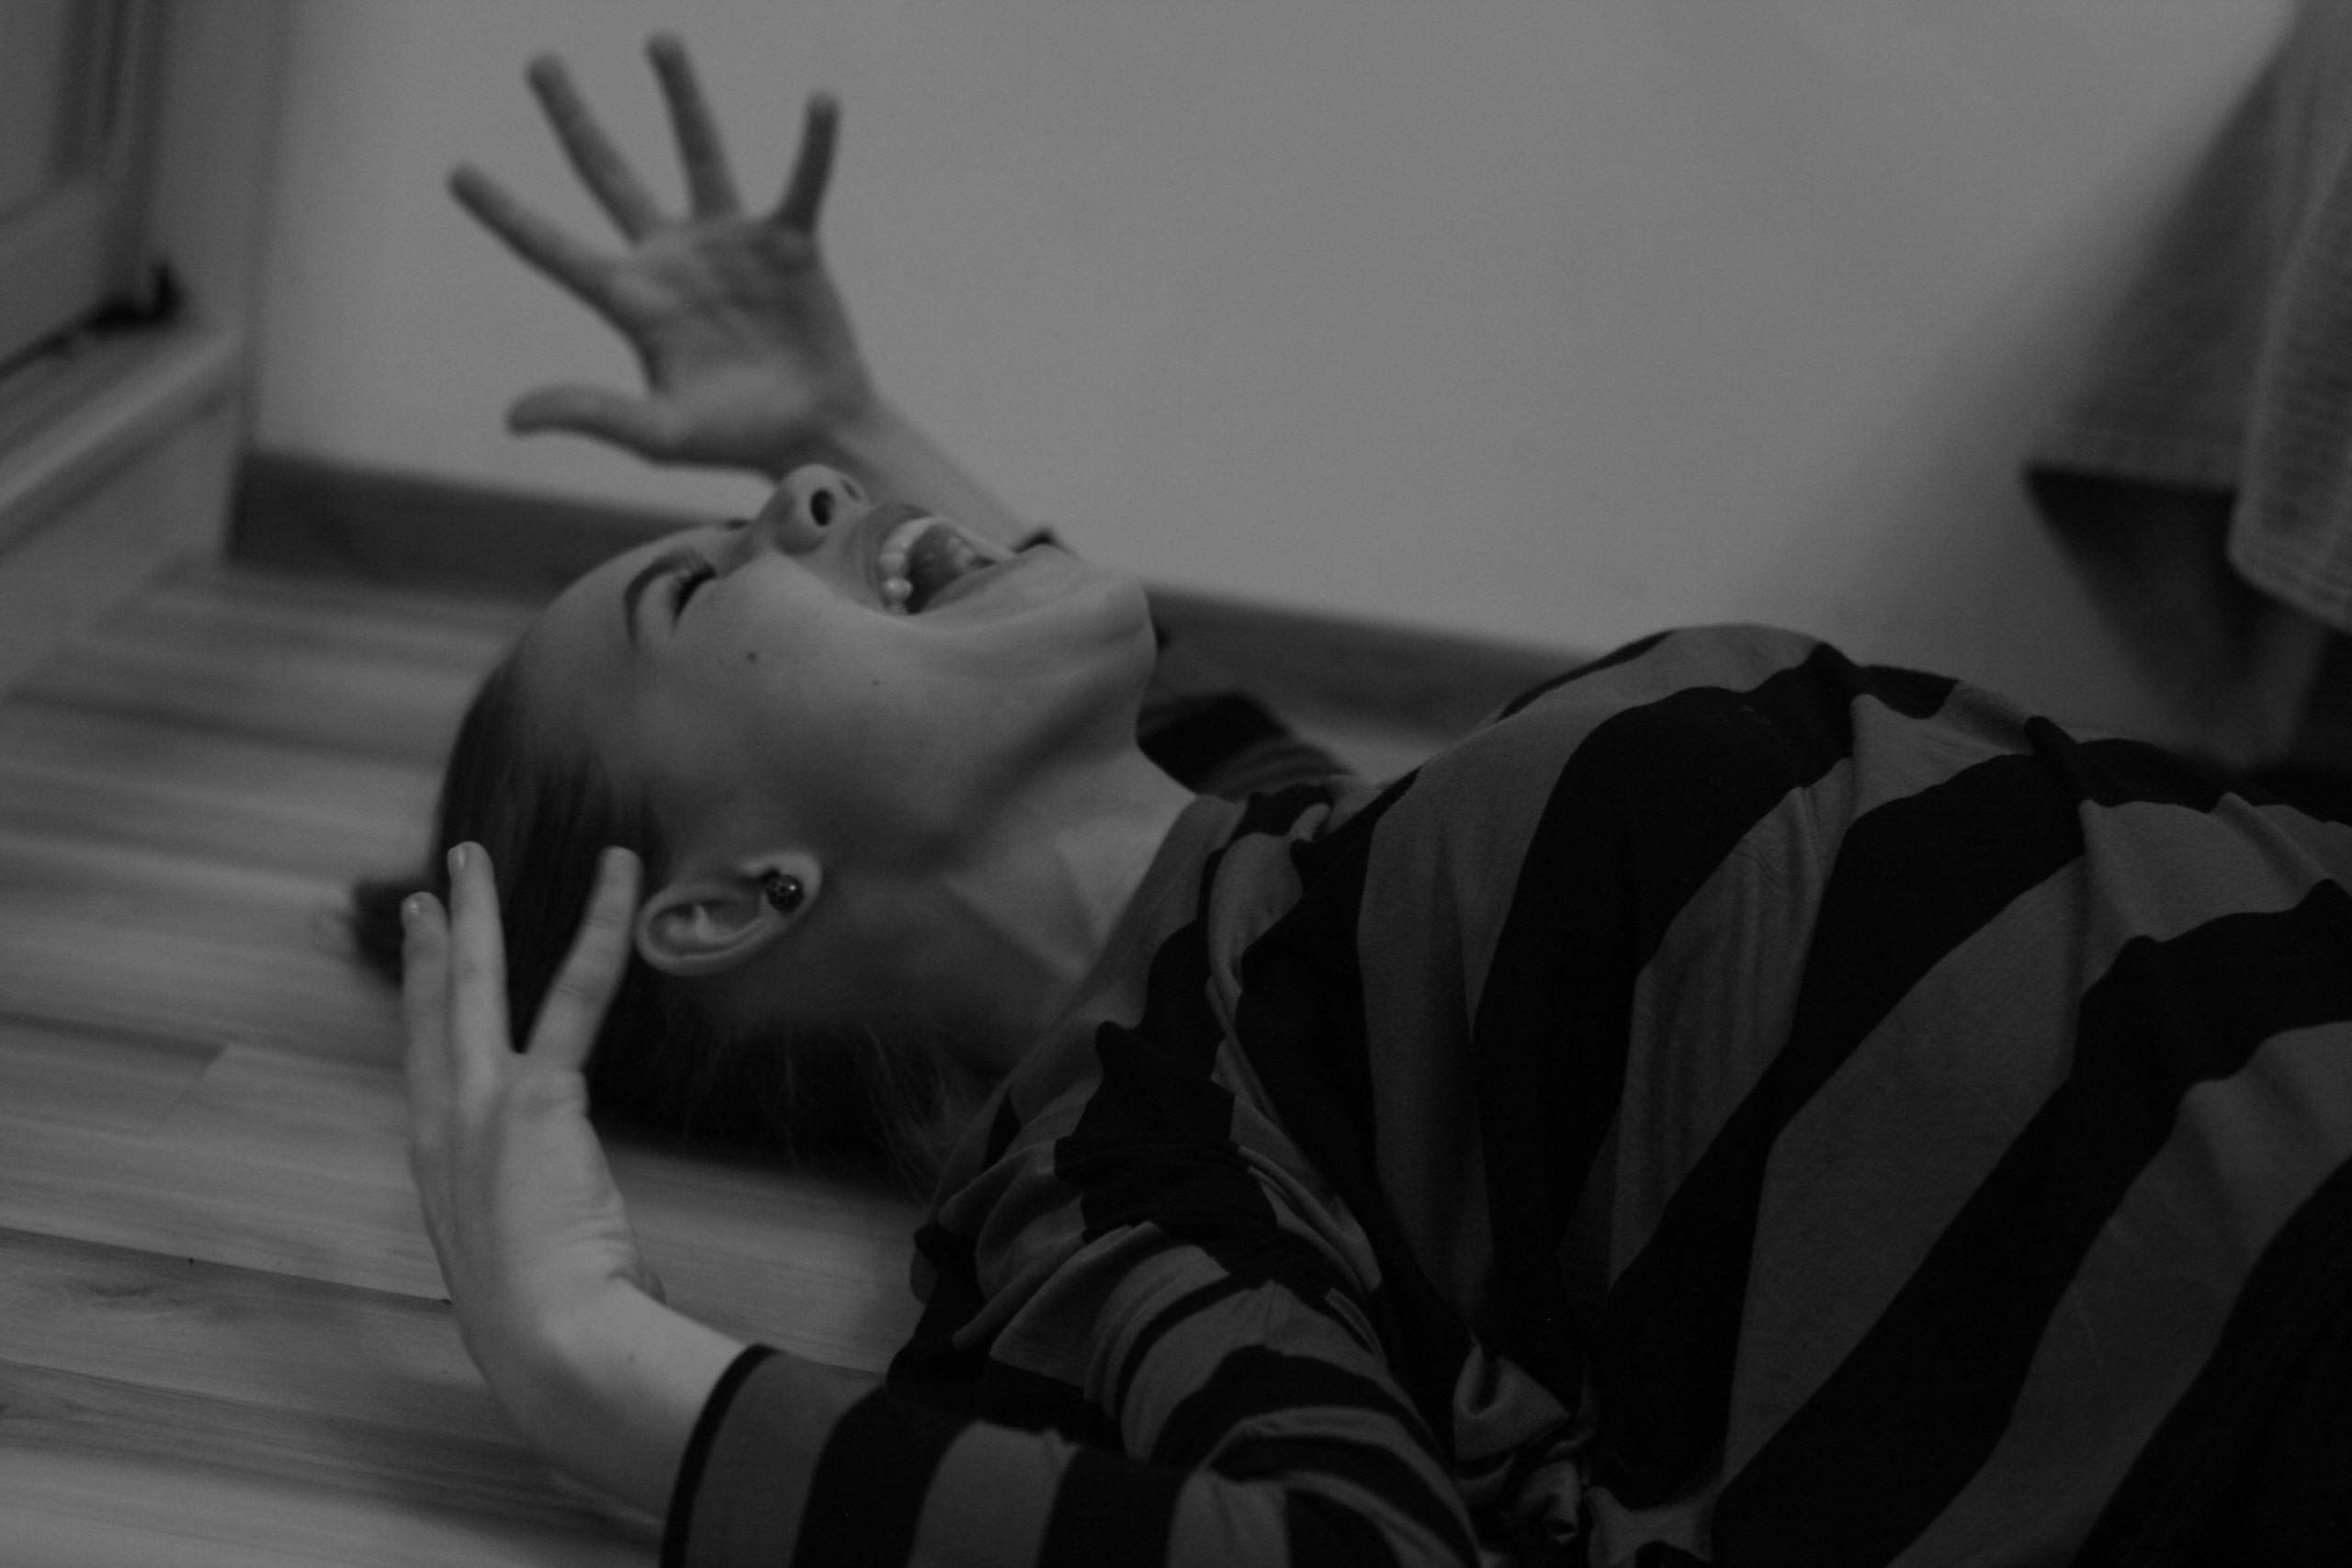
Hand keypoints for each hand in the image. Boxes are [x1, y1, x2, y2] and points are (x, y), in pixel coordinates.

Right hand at [402, 843, 660, 1420]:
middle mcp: (444, 1128)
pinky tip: (618, 875)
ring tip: (476, 854)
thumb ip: (553, 1238)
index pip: (425, 1067)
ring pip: (480, 985)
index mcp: (438, 1169)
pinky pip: (579, 990)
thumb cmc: (549, 1329)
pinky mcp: (539, 1095)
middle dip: (436, 940)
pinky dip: (604, 926)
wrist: (547, 1345)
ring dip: (480, 911)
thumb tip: (599, 1257)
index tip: (421, 959)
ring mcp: (482, 1106)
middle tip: (435, 882)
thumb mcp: (533, 1273)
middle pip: (434, 1012)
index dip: (419, 1007)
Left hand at [451, 35, 874, 476]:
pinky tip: (821, 102)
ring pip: (698, 152)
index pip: (553, 249)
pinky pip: (802, 181)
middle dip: (573, 119)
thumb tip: (512, 417)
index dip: (504, 212)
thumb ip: (592, 415)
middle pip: (608, 174)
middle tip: (539, 62)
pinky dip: (814, 145)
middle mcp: (671, 258)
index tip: (455, 173)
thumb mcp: (660, 435)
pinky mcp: (789, 243)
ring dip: (680, 96)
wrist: (814, 434)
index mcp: (633, 301)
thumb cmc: (734, 439)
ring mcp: (729, 244)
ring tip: (659, 38)